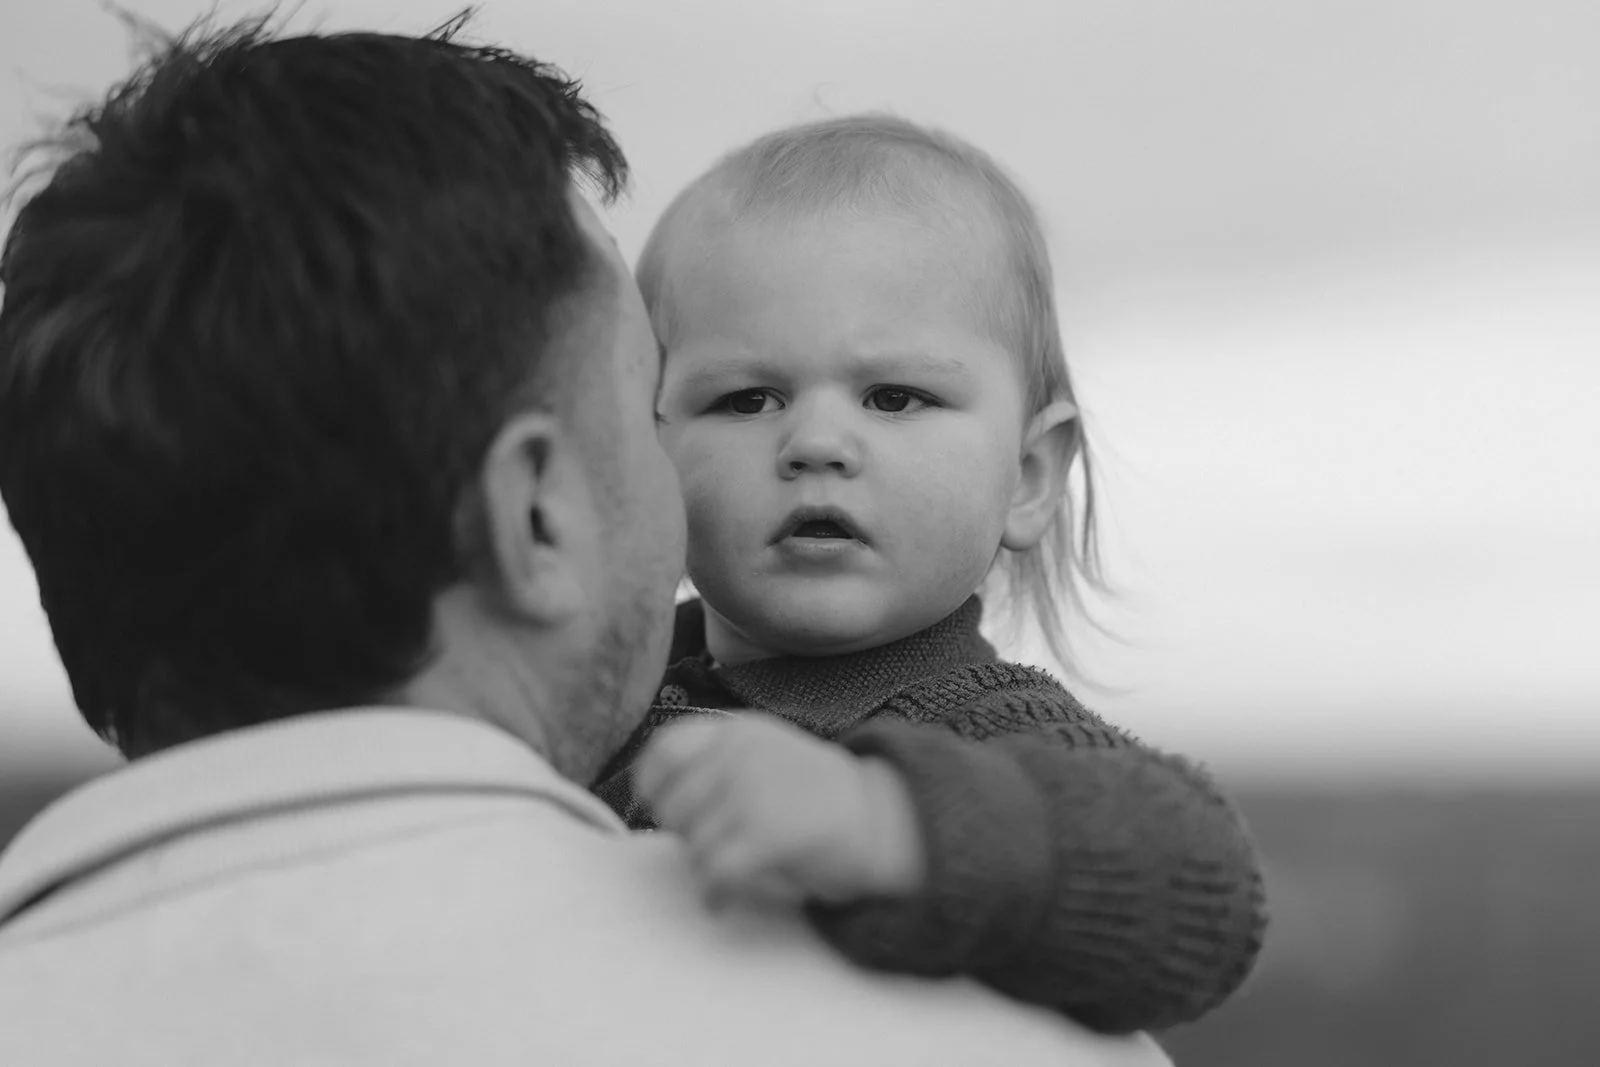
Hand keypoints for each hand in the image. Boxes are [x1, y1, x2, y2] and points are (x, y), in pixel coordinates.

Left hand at [632, 712, 926, 907]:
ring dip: (705, 868)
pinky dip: (714, 893)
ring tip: (729, 873)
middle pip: (674, 805)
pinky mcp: (768, 830)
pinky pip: (715, 871)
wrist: (885, 822)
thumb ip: (717, 765)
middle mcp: (742, 753)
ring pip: (694, 843)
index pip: (666, 749)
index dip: (652, 786)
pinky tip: (722, 900)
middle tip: (712, 848)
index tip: (660, 810)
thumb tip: (657, 802)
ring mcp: (754, 789)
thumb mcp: (766, 758)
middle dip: (685, 835)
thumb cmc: (820, 799)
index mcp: (740, 731)